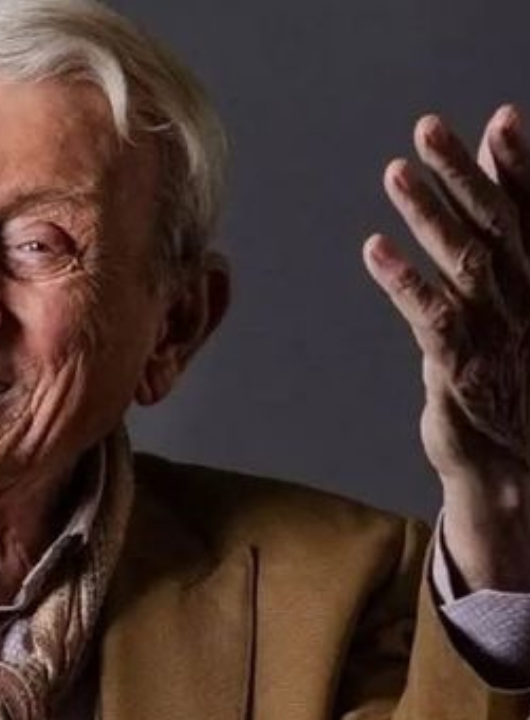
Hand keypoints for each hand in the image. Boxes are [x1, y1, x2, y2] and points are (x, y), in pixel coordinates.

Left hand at [364, 105, 529, 591]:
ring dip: (430, 215)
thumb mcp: (521, 318)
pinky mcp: (463, 369)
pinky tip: (374, 250)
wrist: (520, 473)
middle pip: (498, 227)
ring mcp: (499, 336)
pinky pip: (432, 318)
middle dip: (465, 174)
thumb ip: (507, 259)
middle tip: (430, 128)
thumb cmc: (516, 391)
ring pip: (466, 263)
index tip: (502, 121)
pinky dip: (404, 282)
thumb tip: (490, 197)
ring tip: (396, 173)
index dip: (518, 168)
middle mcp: (529, 303)